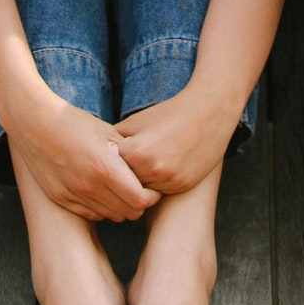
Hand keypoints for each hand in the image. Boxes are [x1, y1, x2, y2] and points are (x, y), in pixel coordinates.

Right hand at [6, 96, 159, 220]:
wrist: (34, 124)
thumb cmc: (75, 124)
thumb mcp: (108, 133)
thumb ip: (129, 157)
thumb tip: (150, 172)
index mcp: (105, 167)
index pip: (141, 200)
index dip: (151, 197)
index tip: (152, 189)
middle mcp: (89, 186)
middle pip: (128, 212)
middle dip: (139, 204)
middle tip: (139, 191)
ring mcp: (73, 194)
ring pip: (110, 216)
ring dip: (120, 207)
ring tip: (120, 191)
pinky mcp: (60, 198)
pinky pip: (90, 214)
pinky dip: (101, 208)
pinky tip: (101, 192)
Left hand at [114, 88, 238, 194]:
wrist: (210, 112)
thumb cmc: (169, 113)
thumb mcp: (137, 121)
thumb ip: (114, 138)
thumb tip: (93, 152)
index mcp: (136, 152)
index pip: (111, 168)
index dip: (110, 163)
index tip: (111, 159)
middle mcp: (152, 169)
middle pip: (126, 183)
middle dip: (124, 176)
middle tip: (124, 168)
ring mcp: (169, 179)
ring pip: (144, 191)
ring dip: (142, 183)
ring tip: (144, 167)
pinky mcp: (183, 185)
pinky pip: (162, 192)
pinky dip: (158, 184)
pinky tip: (160, 169)